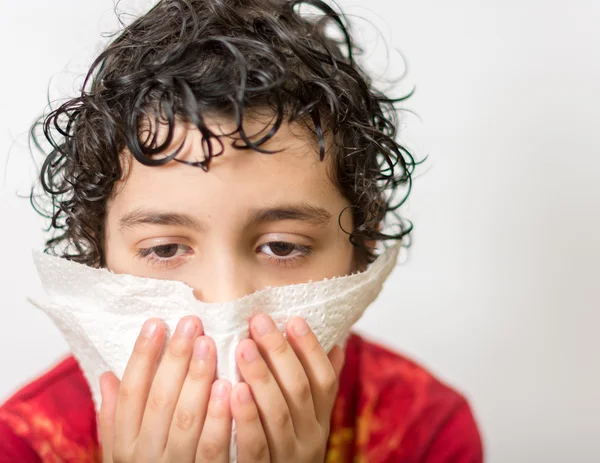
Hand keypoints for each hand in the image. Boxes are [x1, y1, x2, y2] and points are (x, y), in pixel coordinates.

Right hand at [98, 316, 231, 461]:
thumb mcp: (126, 452)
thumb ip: (117, 417)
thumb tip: (107, 375)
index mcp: (125, 445)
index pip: (131, 393)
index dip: (142, 356)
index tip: (157, 323)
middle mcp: (145, 457)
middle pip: (159, 400)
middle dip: (175, 358)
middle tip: (191, 323)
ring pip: (185, 421)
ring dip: (197, 381)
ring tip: (209, 345)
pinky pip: (213, 450)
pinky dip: (221, 418)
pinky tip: (232, 387)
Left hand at [231, 315, 344, 461]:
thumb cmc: (285, 450)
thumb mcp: (308, 421)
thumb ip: (318, 387)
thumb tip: (337, 344)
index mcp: (320, 421)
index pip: (325, 380)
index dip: (311, 348)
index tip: (293, 319)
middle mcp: (310, 439)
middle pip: (299, 390)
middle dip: (279, 352)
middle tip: (258, 321)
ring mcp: (287, 458)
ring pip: (278, 415)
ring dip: (262, 378)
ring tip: (243, 347)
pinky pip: (255, 447)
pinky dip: (245, 418)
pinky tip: (230, 390)